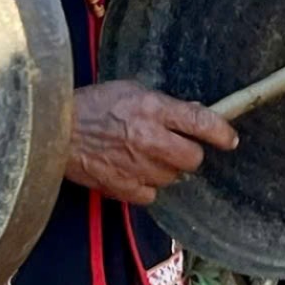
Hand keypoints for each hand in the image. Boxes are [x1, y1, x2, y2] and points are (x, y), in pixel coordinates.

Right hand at [65, 81, 238, 205]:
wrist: (54, 130)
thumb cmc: (93, 105)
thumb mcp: (132, 90)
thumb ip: (166, 104)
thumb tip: (197, 112)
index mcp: (154, 109)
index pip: (201, 122)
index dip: (222, 132)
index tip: (230, 140)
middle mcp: (150, 139)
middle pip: (193, 158)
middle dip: (190, 153)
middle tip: (177, 147)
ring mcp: (136, 166)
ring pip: (173, 178)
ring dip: (167, 169)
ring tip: (147, 156)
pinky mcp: (121, 187)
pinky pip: (151, 194)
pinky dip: (147, 186)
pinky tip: (135, 172)